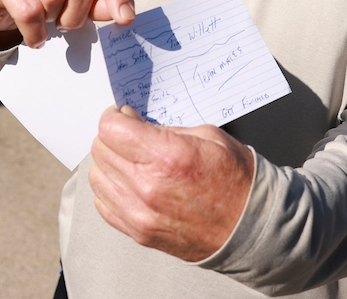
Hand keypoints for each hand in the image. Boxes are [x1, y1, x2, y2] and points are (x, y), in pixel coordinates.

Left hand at [89, 105, 255, 261]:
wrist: (249, 227)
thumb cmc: (235, 180)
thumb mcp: (207, 135)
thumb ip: (165, 129)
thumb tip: (135, 124)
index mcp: (167, 156)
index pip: (111, 128)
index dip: (114, 116)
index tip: (123, 115)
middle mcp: (148, 186)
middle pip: (100, 150)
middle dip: (112, 136)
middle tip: (130, 134)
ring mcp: (140, 214)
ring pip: (97, 177)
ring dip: (109, 163)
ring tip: (130, 160)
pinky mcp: (138, 233)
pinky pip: (104, 204)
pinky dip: (111, 189)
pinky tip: (130, 183)